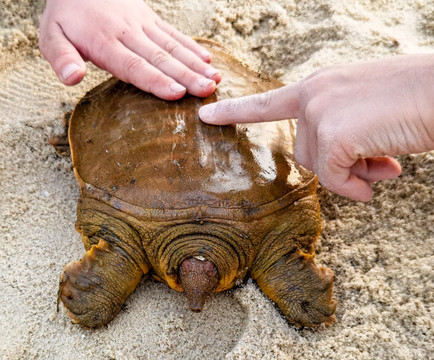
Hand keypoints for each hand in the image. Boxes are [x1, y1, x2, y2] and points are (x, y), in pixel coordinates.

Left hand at [39, 0, 220, 99]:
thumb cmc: (67, 17)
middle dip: (186, 76)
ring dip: (195, 64)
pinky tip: (208, 60)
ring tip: (215, 79)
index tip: (177, 94)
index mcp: (104, 42)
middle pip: (160, 58)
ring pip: (172, 47)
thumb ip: (61, 57)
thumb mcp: (51, 36)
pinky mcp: (151, 19)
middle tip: (208, 91)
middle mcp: (128, 33)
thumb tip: (71, 78)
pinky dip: (192, 47)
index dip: (156, 81)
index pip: (134, 66)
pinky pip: (173, 34)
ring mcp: (143, 24)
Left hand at [199, 55, 433, 200]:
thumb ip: (344, 137)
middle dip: (337, 166)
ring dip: (350, 175)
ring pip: (318, 167)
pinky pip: (333, 178)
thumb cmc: (413, 100)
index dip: (235, 110)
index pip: (267, 102)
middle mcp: (314, 96)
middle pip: (304, 152)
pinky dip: (354, 187)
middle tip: (375, 165)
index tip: (206, 113)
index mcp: (319, 87)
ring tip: (382, 166)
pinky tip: (381, 178)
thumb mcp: (368, 114)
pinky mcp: (334, 133)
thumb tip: (348, 173)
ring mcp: (321, 113)